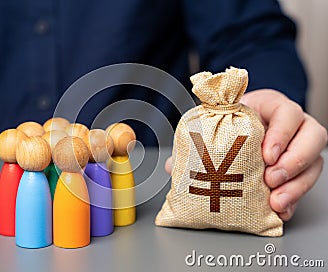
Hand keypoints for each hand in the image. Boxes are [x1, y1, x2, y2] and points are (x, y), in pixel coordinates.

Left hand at [165, 89, 326, 220]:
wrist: (241, 131)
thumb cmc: (232, 125)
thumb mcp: (217, 126)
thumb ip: (200, 140)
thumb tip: (172, 166)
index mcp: (272, 108)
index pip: (288, 113)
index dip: (282, 133)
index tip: (266, 155)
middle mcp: (293, 126)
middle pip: (313, 136)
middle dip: (294, 161)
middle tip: (271, 179)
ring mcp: (299, 147)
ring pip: (315, 163)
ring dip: (297, 184)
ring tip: (276, 201)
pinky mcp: (299, 170)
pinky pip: (306, 184)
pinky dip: (294, 200)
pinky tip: (280, 212)